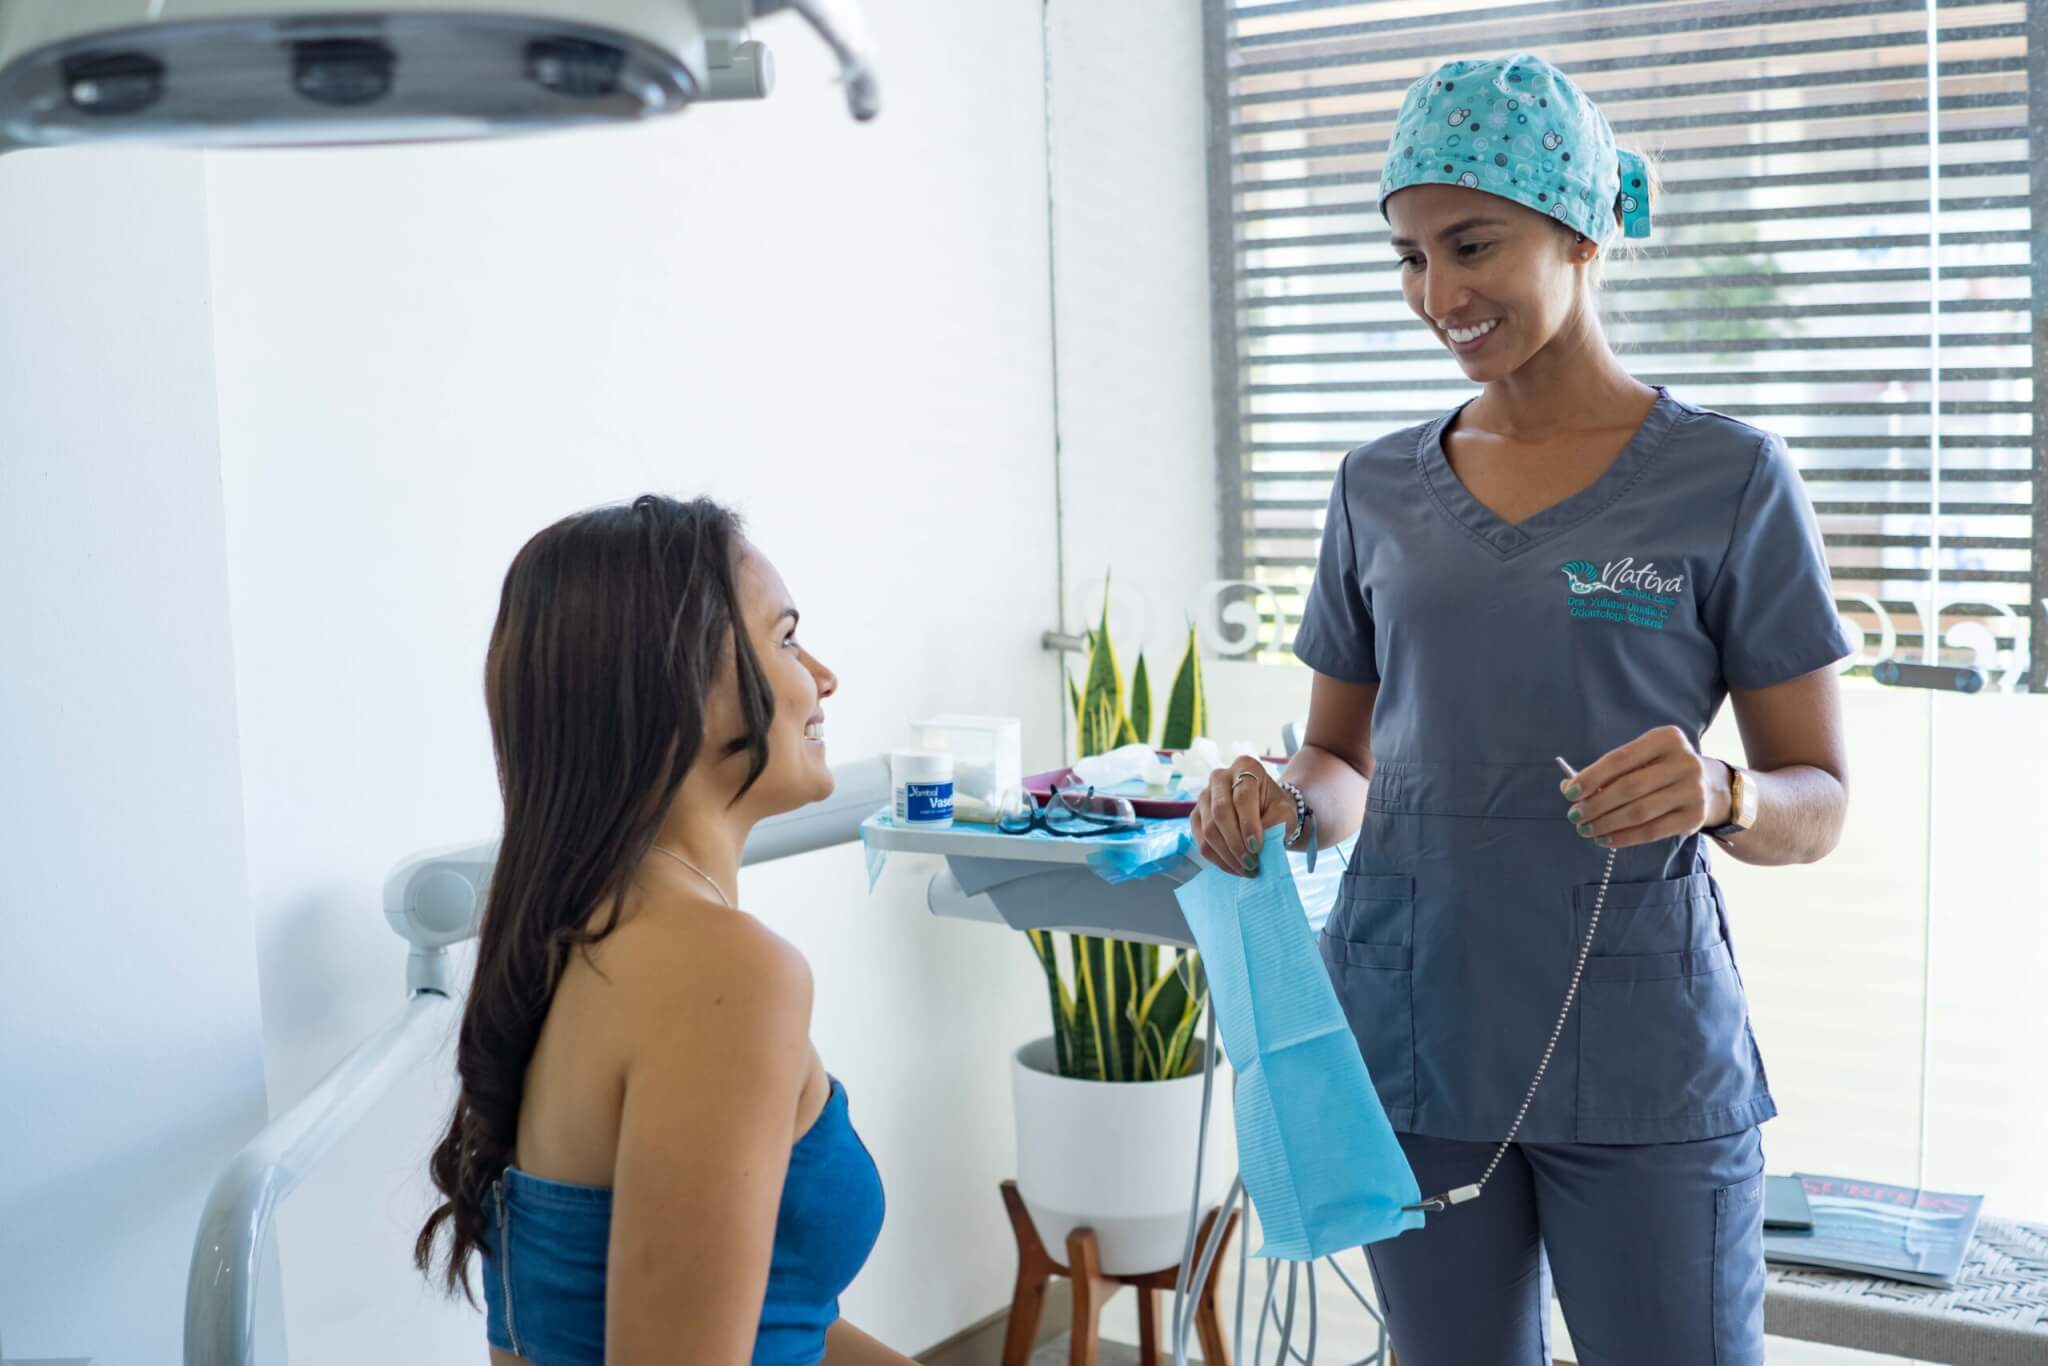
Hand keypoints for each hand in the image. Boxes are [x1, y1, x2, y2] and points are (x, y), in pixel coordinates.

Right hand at [1190, 757, 1295, 877]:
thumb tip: (1256, 846)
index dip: (1249, 824)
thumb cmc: (1277, 809)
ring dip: (1227, 855)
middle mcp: (1220, 777)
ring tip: (1246, 870)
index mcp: (1245, 767)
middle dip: (1236, 843)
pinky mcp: (1196, 816)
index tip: (1258, 847)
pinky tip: (1234, 868)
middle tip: (1252, 864)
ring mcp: (1204, 796)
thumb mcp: (1285, 812)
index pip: (1242, 796)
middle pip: (1220, 811)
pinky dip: (1218, 859)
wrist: (1267, 811)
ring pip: (1208, 829)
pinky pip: (1201, 841)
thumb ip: (1274, 824)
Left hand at [1560, 726, 1731, 850]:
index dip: (1591, 777)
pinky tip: (1606, 839)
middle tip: (1574, 816)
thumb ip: (1608, 771)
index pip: (1620, 759)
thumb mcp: (1642, 759)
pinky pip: (1652, 831)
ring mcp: (1693, 791)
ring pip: (1638, 812)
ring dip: (1606, 824)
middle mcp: (1684, 762)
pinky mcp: (1695, 817)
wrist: (1712, 786)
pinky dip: (1624, 837)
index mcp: (1666, 738)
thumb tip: (1569, 788)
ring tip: (1586, 829)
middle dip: (1595, 805)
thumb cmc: (1662, 770)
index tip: (1569, 793)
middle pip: (1628, 788)